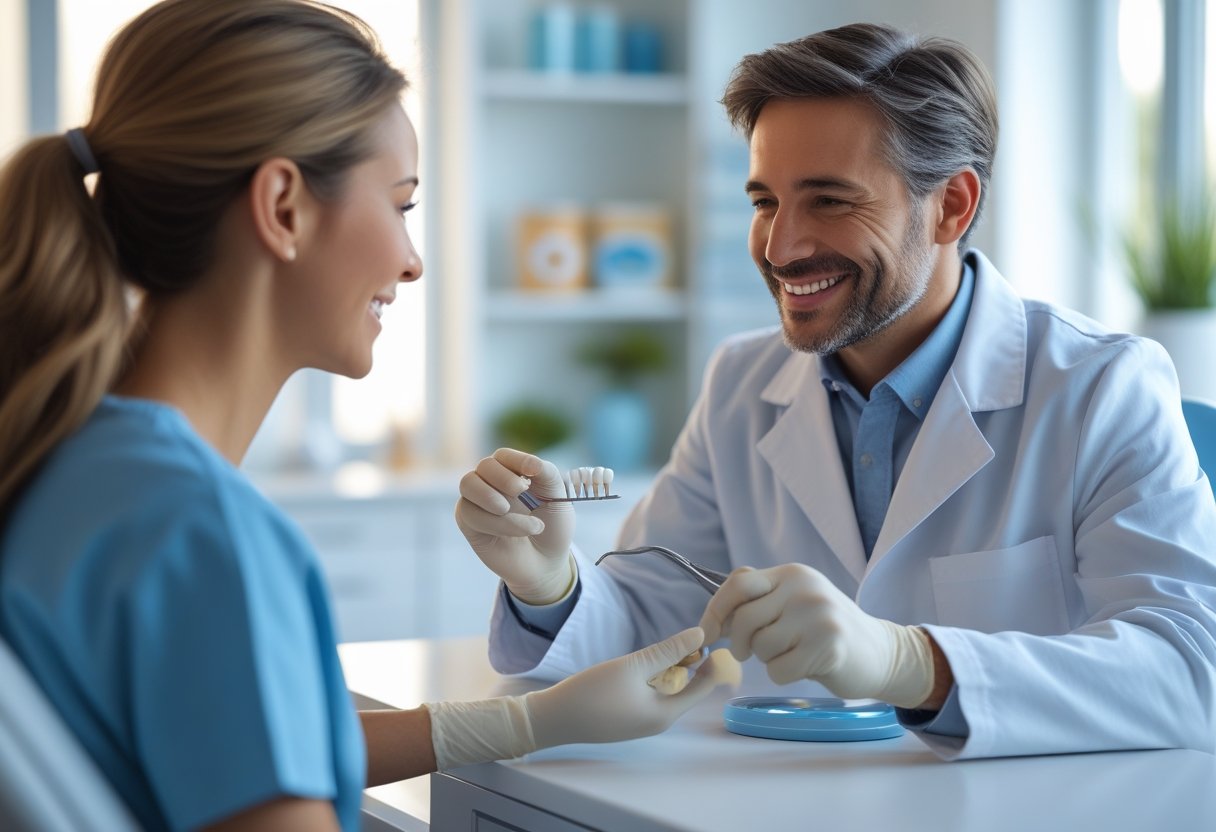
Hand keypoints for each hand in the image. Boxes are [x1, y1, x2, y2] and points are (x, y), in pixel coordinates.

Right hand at [455, 448, 575, 603]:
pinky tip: (518, 531)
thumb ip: (547, 474)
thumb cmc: (552, 527)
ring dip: (492, 498)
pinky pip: (469, 513)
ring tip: (512, 512)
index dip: (516, 460)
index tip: (533, 471)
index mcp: (513, 472)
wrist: (547, 563)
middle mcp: (491, 483)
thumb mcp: (558, 498)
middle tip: (522, 490)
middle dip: (502, 477)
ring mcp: (478, 503)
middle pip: (484, 466)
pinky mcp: (469, 524)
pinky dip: (496, 522)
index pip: (504, 456)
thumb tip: (532, 464)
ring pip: (469, 485)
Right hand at [524, 627, 736, 747]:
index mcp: (665, 714)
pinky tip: (640, 666)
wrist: (552, 719)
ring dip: (668, 670)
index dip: (712, 663)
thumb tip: (699, 636)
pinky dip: (651, 680)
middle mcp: (658, 723)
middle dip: (688, 664)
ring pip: (666, 693)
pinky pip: (649, 698)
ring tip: (663, 649)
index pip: (703, 687)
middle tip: (686, 637)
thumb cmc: (593, 693)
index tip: (713, 638)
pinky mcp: (626, 720)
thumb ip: (668, 651)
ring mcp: (640, 724)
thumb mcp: (633, 666)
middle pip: (685, 690)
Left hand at [699, 564, 934, 708]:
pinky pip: (779, 670)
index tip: (707, 633)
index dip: (716, 610)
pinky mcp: (828, 645)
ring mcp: (818, 615)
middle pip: (744, 619)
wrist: (880, 652)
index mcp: (791, 574)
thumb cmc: (825, 630)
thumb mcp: (795, 599)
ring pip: (761, 647)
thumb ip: (760, 597)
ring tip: (790, 654)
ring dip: (767, 660)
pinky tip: (804, 667)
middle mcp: (804, 588)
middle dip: (738, 642)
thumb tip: (714, 614)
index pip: (738, 584)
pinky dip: (783, 676)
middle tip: (747, 652)